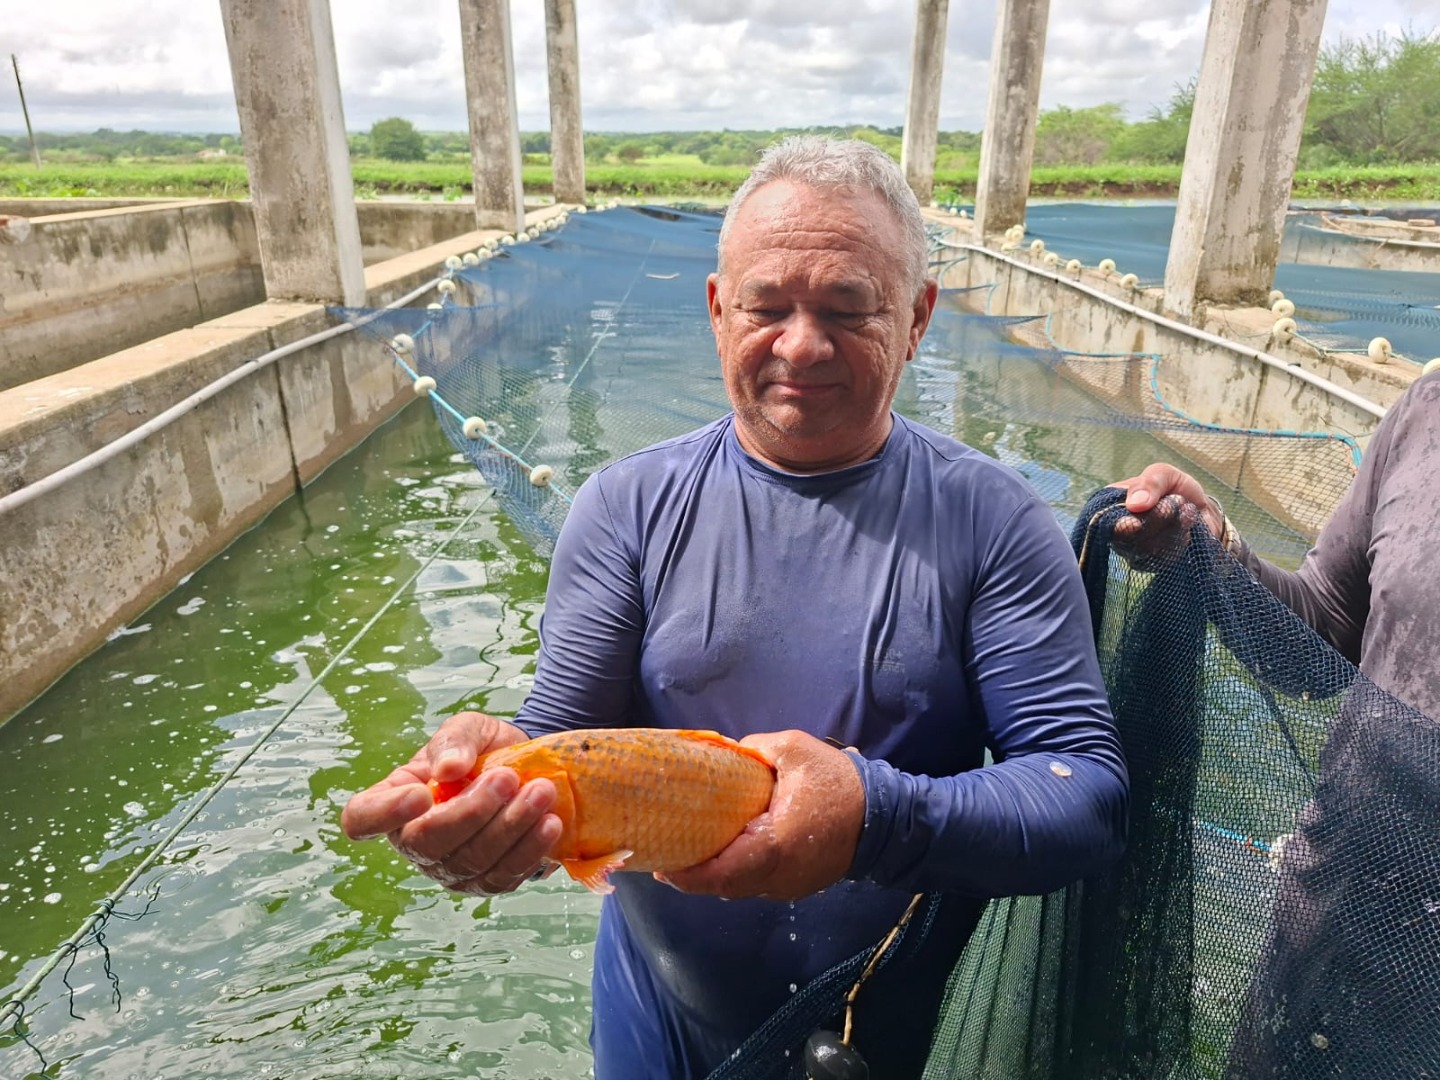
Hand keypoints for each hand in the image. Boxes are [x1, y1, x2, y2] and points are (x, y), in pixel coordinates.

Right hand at [340, 711, 562, 895]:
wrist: (529, 768)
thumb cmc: (485, 749)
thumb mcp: (470, 728)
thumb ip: (455, 740)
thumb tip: (447, 769)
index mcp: (395, 799)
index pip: (363, 818)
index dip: (383, 814)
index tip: (422, 793)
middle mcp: (416, 841)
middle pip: (426, 845)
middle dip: (471, 812)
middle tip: (508, 779)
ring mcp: (451, 868)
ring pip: (471, 863)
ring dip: (510, 828)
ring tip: (541, 793)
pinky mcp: (488, 882)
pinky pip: (503, 878)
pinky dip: (529, 850)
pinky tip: (549, 824)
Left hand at [659, 730, 864, 901]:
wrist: (886, 817)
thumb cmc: (839, 784)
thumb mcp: (794, 750)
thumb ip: (754, 748)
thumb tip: (727, 751)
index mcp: (772, 847)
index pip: (719, 874)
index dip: (687, 875)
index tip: (662, 865)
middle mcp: (777, 877)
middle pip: (724, 887)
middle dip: (693, 878)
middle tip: (668, 859)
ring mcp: (790, 886)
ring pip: (741, 889)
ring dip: (715, 877)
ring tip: (691, 855)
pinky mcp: (800, 886)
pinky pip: (759, 884)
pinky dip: (738, 875)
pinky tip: (726, 854)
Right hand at [1108, 463, 1223, 567]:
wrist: (1202, 510)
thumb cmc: (1177, 488)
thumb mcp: (1165, 474)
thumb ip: (1150, 482)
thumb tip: (1134, 505)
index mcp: (1112, 503)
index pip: (1104, 518)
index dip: (1121, 523)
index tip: (1138, 523)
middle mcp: (1117, 528)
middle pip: (1125, 537)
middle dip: (1155, 521)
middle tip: (1173, 506)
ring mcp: (1132, 547)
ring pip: (1144, 549)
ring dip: (1171, 530)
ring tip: (1185, 512)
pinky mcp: (1150, 562)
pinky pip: (1159, 560)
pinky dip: (1177, 544)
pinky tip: (1187, 531)